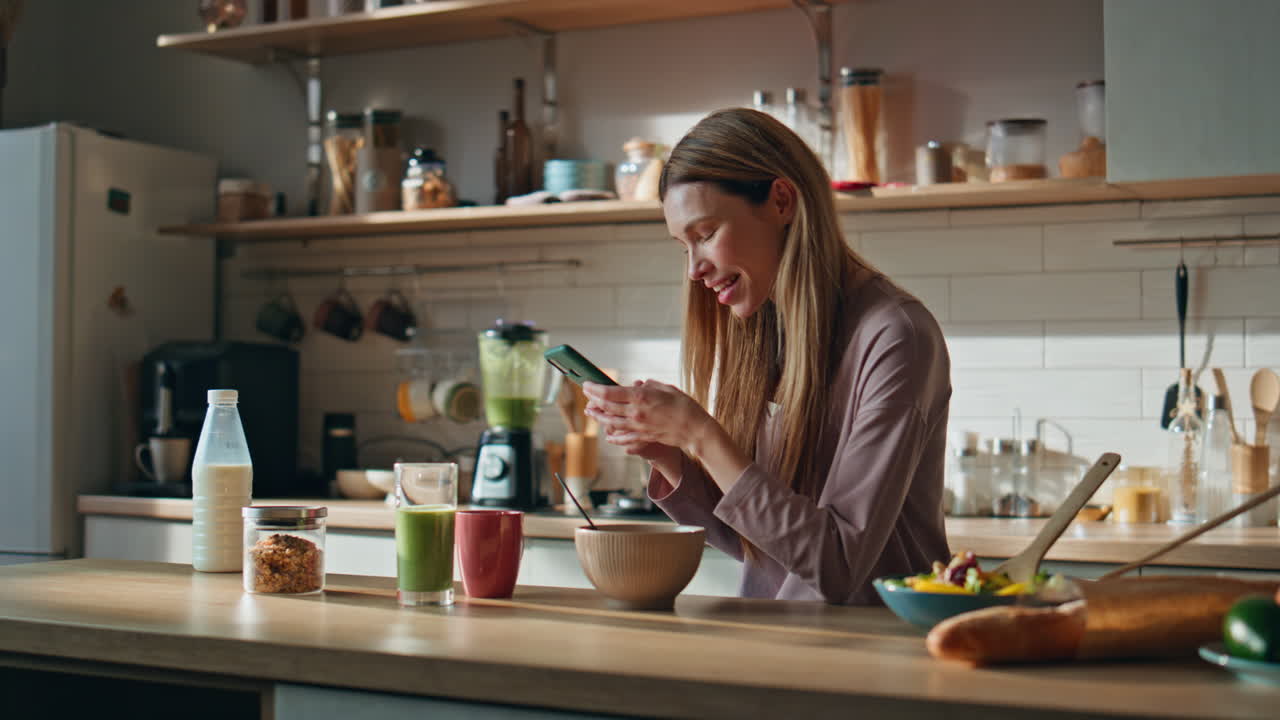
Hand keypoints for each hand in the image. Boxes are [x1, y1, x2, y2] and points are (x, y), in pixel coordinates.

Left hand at [583, 380, 709, 460]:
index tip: (587, 384)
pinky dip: (613, 436)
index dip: (594, 389)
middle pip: (606, 407)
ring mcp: (638, 427)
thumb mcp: (666, 388)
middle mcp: (636, 413)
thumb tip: (638, 386)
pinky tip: (608, 434)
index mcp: (641, 397)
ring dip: (599, 416)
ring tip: (591, 412)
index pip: (609, 393)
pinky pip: (623, 437)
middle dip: (593, 400)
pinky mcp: (643, 437)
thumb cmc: (684, 405)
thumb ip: (649, 386)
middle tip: (586, 393)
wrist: (695, 429)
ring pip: (611, 422)